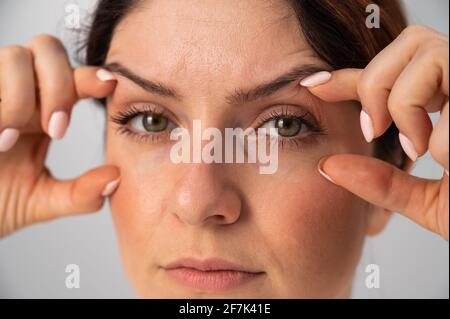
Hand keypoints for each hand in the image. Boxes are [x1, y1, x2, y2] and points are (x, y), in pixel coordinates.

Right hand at [0, 35, 119, 237]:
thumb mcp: (41, 201)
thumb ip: (81, 194)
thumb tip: (117, 177)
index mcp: (43, 112)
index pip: (73, 78)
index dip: (92, 76)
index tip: (110, 86)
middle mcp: (18, 94)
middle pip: (48, 48)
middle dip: (59, 84)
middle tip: (56, 129)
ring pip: (15, 55)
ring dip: (21, 96)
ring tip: (10, 140)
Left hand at [301, 25, 448, 239]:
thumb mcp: (429, 202)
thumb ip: (380, 183)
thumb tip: (328, 166)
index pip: (389, 77)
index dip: (347, 77)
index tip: (311, 86)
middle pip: (410, 44)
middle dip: (378, 84)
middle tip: (375, 128)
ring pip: (427, 53)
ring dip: (406, 101)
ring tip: (416, 145)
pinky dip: (437, 129)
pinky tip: (447, 156)